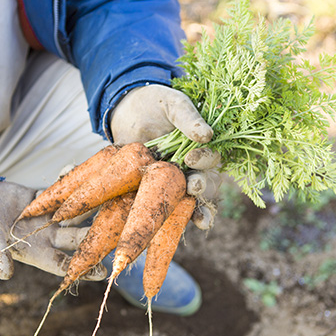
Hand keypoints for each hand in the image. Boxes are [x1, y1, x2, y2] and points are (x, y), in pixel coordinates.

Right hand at [0, 181, 106, 280]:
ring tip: (109, 198)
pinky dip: (68, 181)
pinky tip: (79, 170)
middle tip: (116, 230)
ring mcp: (47, 217)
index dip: (82, 268)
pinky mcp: (44, 199)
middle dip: (95, 235)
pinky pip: (60, 191)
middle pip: (76, 237)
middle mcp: (47, 236)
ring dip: (89, 206)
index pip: (64, 263)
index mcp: (36, 252)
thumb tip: (4, 274)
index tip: (103, 271)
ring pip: (73, 213)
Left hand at [110, 84, 219, 228]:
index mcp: (200, 148)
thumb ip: (187, 117)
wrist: (125, 111)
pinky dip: (170, 221)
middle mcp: (190, 169)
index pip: (210, 160)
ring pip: (190, 202)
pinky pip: (164, 208)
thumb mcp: (173, 103)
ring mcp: (172, 182)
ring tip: (200, 220)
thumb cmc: (154, 104)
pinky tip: (172, 231)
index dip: (204, 160)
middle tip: (194, 186)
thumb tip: (206, 135)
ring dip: (196, 212)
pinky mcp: (152, 190)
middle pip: (204, 186)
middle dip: (202, 189)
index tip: (191, 157)